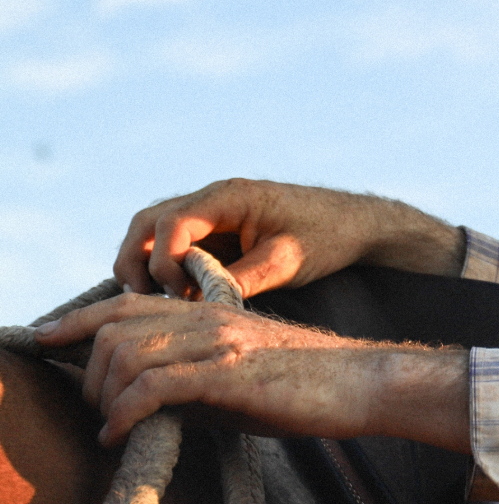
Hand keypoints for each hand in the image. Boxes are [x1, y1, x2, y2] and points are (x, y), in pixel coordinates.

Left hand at [35, 293, 468, 450]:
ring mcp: (219, 342)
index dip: (77, 320)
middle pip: (115, 326)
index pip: (128, 304)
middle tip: (94, 408)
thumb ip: (192, 372)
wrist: (364, 382)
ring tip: (111, 424)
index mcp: (212, 310)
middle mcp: (210, 317)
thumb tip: (144, 400)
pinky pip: (153, 387)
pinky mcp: (229, 373)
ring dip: (103, 395)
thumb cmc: (306, 385)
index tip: (44, 339)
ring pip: (126, 354)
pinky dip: (124, 413)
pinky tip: (120, 435)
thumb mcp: (240, 370)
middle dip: (85, 369)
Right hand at [115, 179, 460, 299]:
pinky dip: (163, 269)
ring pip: (152, 233)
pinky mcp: (214, 231)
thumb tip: (198, 307)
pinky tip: (178, 299)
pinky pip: (172, 246)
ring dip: (145, 266)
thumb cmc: (327, 237)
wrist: (355, 224)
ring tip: (162, 303)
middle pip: (147, 223)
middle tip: (151, 302)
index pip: (171, 221)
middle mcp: (213, 199)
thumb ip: (241, 280)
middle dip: (138, 262)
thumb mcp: (288, 262)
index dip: (163, 260)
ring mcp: (211, 213)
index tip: (182, 294)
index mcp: (231, 196)